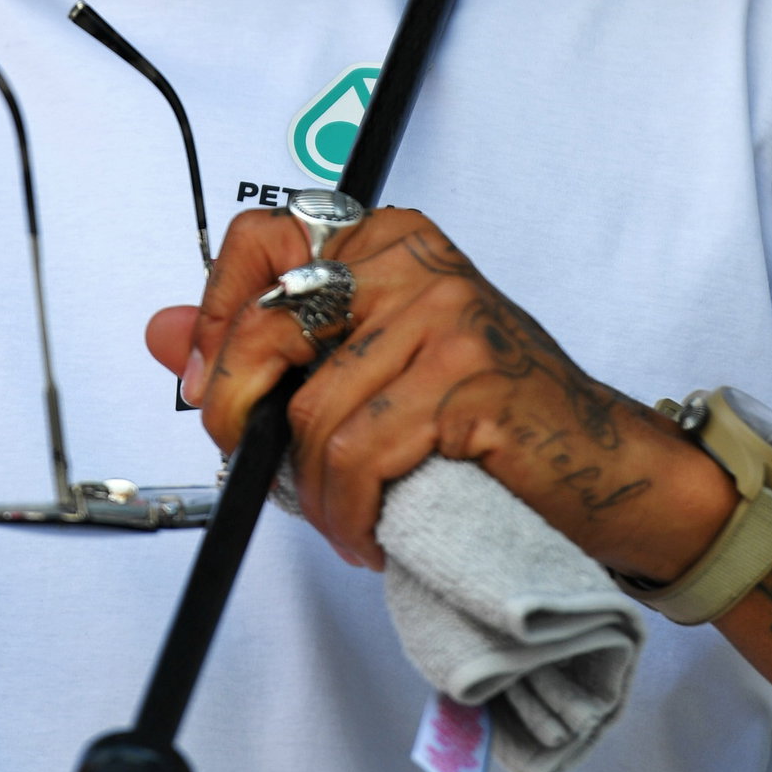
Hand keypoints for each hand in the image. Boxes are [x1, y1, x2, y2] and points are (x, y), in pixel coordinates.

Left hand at [145, 205, 735, 576]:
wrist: (607, 471)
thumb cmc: (492, 419)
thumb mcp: (373, 364)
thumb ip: (269, 342)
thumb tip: (164, 332)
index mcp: (384, 240)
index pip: (260, 238)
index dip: (216, 315)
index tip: (207, 386)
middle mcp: (412, 261)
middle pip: (271, 331)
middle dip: (245, 421)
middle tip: (261, 474)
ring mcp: (444, 316)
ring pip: (315, 415)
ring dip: (314, 494)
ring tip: (345, 519)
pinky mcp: (467, 380)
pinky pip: (363, 455)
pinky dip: (352, 513)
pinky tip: (374, 532)